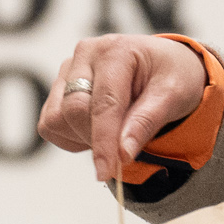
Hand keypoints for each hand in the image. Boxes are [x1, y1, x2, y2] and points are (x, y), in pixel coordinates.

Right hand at [40, 35, 209, 183]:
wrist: (163, 65)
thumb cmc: (171, 75)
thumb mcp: (173, 95)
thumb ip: (146, 122)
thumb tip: (122, 154)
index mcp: (115, 51)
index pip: (103, 104)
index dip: (104, 142)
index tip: (106, 172)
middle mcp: (85, 55)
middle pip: (73, 111)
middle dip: (96, 139)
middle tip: (123, 147)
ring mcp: (67, 71)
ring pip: (56, 119)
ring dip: (82, 137)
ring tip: (113, 129)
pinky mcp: (58, 88)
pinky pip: (50, 125)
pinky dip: (71, 136)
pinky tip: (96, 128)